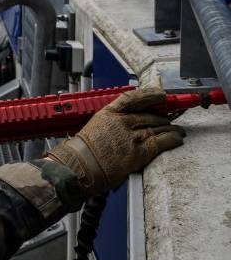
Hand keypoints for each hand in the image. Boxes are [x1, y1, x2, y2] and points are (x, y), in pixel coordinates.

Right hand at [43, 86, 185, 194]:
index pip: (133, 98)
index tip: (159, 94)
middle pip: (149, 115)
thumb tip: (128, 123)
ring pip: (159, 127)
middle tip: (169, 119)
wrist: (80, 165)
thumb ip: (113, 123)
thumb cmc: (84, 151)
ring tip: (178, 130)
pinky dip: (173, 139)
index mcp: (109, 113)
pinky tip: (177, 138)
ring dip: (171, 128)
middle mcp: (122, 122)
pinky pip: (163, 141)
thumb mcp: (96, 127)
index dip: (149, 94)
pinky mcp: (140, 152)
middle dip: (162, 117)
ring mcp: (132, 136)